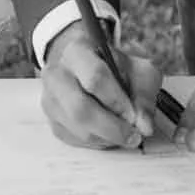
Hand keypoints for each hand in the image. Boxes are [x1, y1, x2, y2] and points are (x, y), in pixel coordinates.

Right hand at [39, 27, 162, 149]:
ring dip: (107, 137)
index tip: (134, 114)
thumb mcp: (138, 71)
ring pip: (78, 129)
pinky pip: (75, 140)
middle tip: (134, 135)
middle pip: (80, 109)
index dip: (117, 100)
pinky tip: (110, 134)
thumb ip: (144, 95)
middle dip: (112, 128)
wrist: (89, 68)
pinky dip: (98, 142)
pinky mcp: (52, 121)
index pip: (95, 77)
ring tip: (125, 134)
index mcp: (77, 52)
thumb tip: (144, 127)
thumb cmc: (116, 68)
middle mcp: (56, 76)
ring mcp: (50, 100)